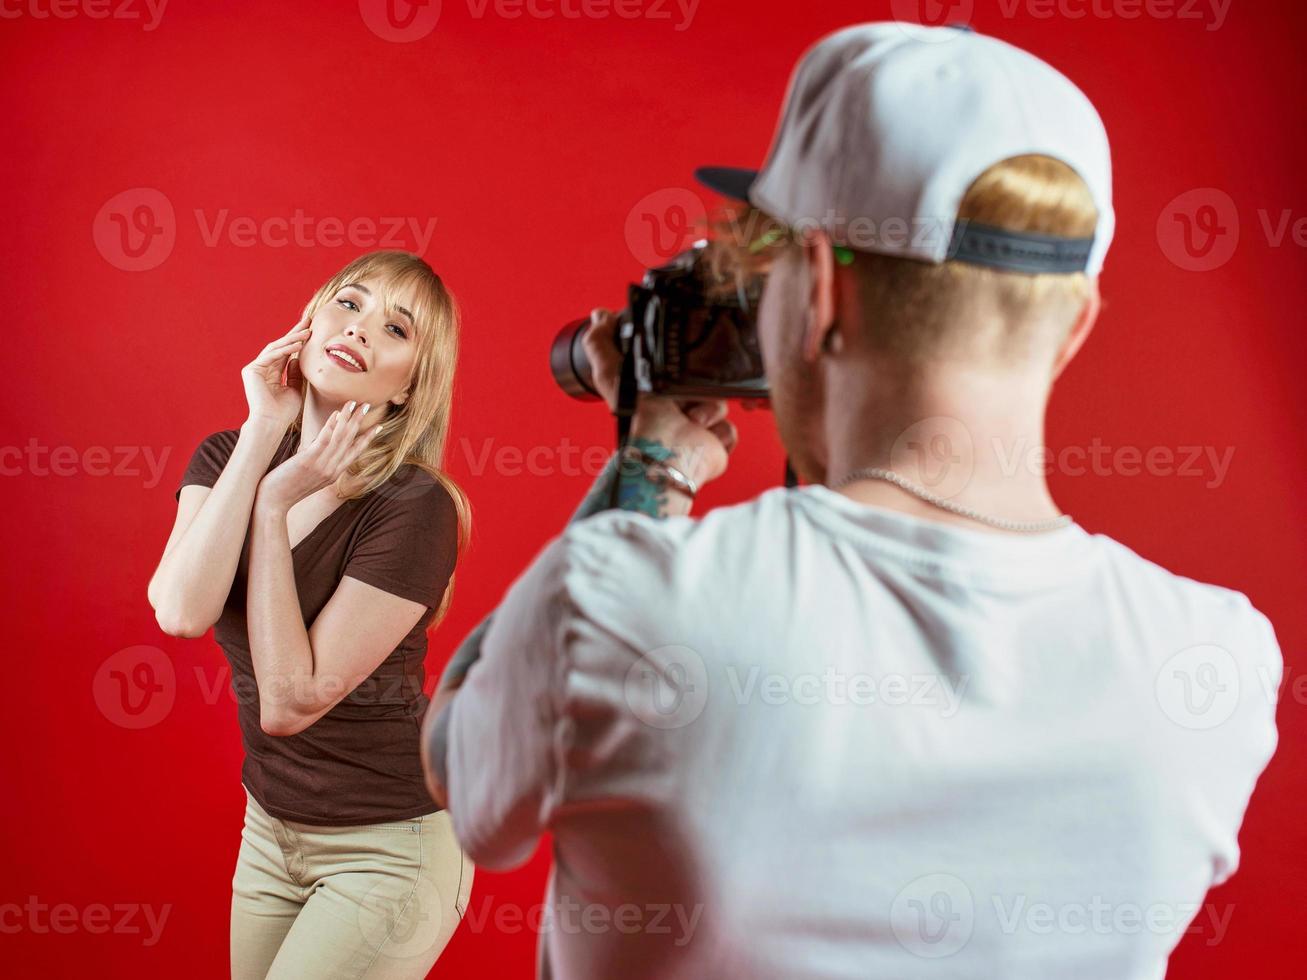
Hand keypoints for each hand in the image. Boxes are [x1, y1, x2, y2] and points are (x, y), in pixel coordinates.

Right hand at [242, 314, 311, 429]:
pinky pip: (271, 356)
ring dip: (292, 339)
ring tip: (308, 332)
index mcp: (271, 373)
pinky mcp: (251, 370)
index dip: (298, 340)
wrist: (273, 423)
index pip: (286, 352)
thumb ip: (296, 373)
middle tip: (309, 321)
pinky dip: (285, 350)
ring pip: (276, 349)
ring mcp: (255, 368)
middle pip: (280, 346)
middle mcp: (261, 368)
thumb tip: (299, 358)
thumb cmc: (284, 411)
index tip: (312, 330)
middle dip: (295, 333)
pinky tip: (298, 345)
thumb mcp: (295, 388)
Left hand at [255, 401, 378, 511]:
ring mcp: (322, 466)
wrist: (273, 503)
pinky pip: (324, 440)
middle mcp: (333, 469)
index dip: (368, 438)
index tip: (379, 426)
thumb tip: (320, 442)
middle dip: (360, 421)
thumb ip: (318, 459)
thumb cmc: (286, 488)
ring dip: (348, 418)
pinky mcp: (309, 461)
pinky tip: (336, 413)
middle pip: (351, 441)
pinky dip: (331, 426)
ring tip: (354, 403)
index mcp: (334, 473)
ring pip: (340, 438)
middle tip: (368, 405)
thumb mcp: (309, 474)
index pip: (356, 452)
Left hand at [581, 308, 738, 486]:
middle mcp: (674, 411)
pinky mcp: (714, 444)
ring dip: (708, 410)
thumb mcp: (612, 373)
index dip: (678, 365)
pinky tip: (702, 437)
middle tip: (681, 396)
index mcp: (653, 394)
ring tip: (690, 419)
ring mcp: (696, 429)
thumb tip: (599, 315)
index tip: (678, 365)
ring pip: (719, 403)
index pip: (674, 369)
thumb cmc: (640, 419)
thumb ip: (601, 343)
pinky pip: (729, 428)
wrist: (668, 454)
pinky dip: (718, 433)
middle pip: (702, 382)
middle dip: (696, 388)